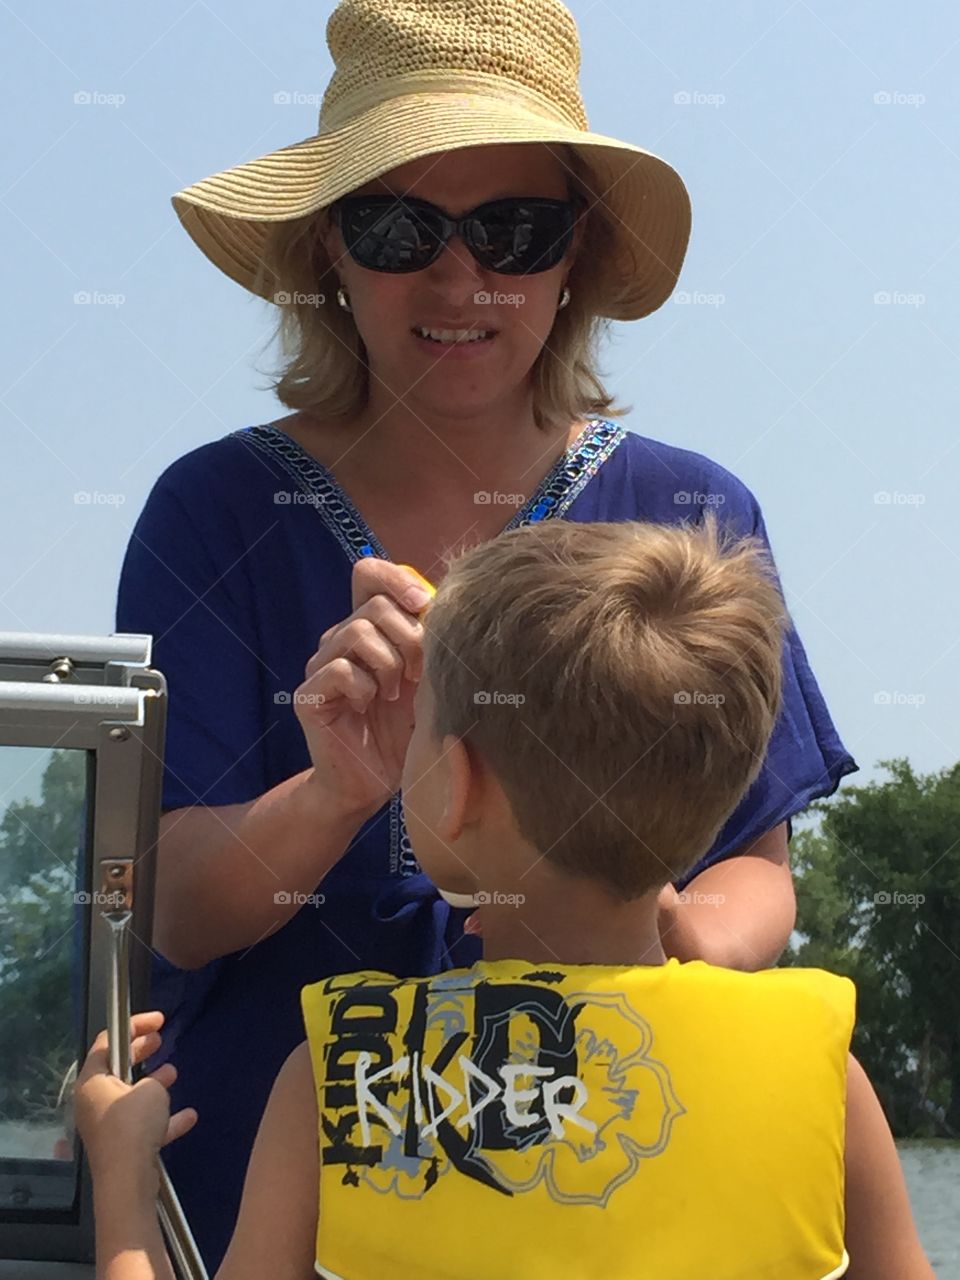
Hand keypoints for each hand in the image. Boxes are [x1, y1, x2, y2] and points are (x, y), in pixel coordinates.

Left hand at [74, 1011, 196, 1181]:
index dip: (133, 1026)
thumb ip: (153, 1080)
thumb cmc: (133, 1125)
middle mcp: (95, 1102)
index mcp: (92, 1082)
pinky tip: (188, 1116)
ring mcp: (108, 1126)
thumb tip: (154, 1085)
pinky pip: (145, 1125)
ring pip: (131, 1097)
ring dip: (152, 1085)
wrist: (127, 1179)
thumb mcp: (150, 1089)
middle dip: (140, 1053)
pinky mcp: (123, 1146)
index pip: (107, 1042)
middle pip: (117, 1069)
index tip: (158, 1020)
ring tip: (172, 1072)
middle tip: (159, 1039)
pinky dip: (164, 1119)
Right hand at [296, 560, 433, 815]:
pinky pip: (340, 669)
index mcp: (367, 628)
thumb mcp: (425, 680)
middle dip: (408, 637)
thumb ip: (428, 643)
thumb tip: (444, 605)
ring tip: (393, 695)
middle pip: (374, 606)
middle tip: (418, 674)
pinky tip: (367, 708)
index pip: (369, 574)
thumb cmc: (405, 730)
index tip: (426, 604)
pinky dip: (364, 687)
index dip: (396, 578)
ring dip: (388, 665)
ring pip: (357, 632)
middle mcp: (339, 639)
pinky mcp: (309, 694)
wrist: (373, 783)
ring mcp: (320, 665)